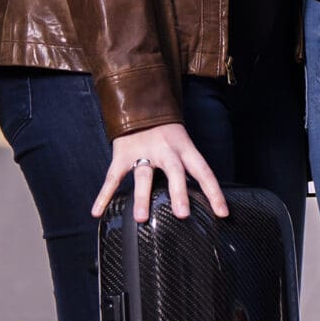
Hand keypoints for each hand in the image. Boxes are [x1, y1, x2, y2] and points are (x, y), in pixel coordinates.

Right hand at [92, 121, 228, 222]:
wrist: (139, 102)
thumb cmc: (166, 131)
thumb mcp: (183, 143)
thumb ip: (188, 167)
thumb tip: (202, 197)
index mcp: (185, 148)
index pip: (203, 171)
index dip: (214, 192)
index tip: (222, 213)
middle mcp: (166, 150)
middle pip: (174, 171)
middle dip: (178, 193)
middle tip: (182, 214)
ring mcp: (142, 152)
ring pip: (143, 175)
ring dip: (142, 197)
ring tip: (141, 218)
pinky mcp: (122, 154)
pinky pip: (113, 177)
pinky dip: (104, 195)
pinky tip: (98, 212)